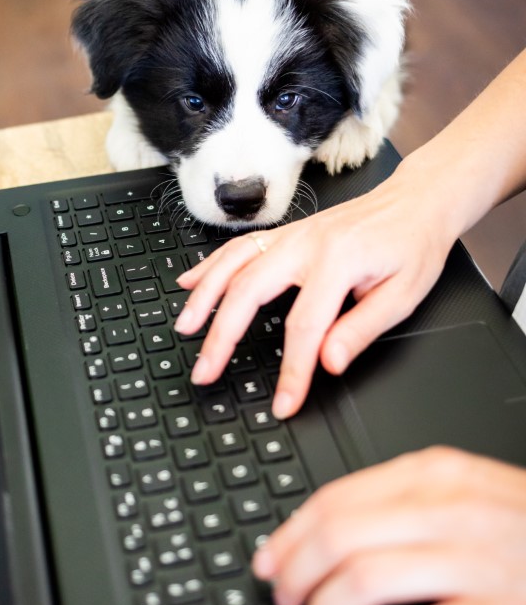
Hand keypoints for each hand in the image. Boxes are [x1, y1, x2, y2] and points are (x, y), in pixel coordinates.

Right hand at [175, 162, 455, 417]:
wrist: (418, 201)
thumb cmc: (413, 246)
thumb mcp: (403, 295)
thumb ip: (361, 329)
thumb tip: (328, 363)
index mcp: (338, 261)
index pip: (304, 328)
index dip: (292, 371)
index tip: (283, 403)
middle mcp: (307, 244)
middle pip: (248, 291)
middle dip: (222, 336)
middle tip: (205, 371)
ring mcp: (292, 235)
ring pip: (233, 264)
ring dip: (204, 297)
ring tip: (185, 328)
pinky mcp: (287, 233)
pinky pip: (239, 247)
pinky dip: (210, 265)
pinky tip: (189, 282)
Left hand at [252, 448, 525, 604]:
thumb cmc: (525, 525)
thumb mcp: (464, 489)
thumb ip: (400, 499)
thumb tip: (323, 529)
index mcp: (435, 472)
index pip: (335, 498)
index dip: (289, 535)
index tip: (269, 561)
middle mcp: (451, 508)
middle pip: (339, 536)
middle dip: (295, 574)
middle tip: (283, 600)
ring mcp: (477, 559)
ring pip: (367, 579)